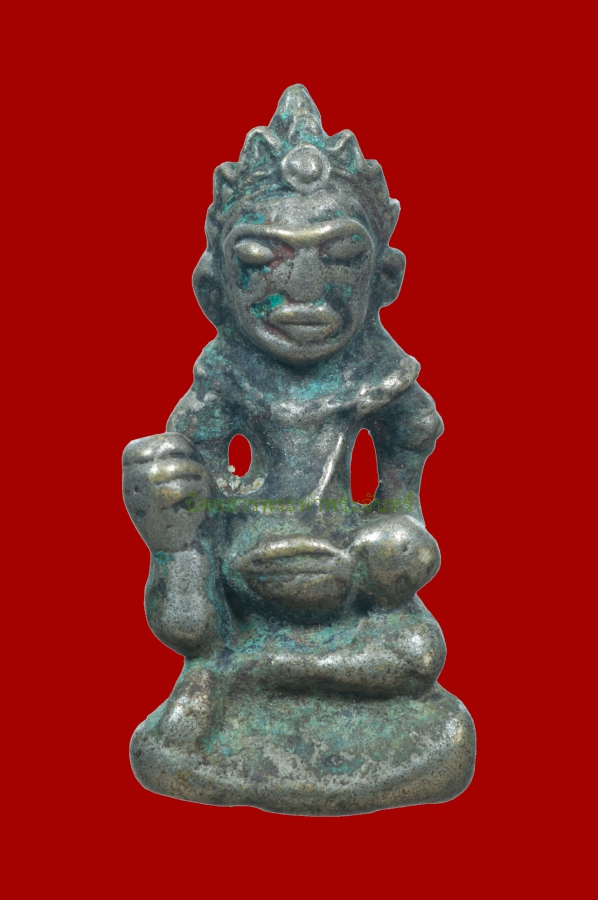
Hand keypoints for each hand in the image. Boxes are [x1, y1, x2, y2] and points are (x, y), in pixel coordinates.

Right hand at [123, 433, 215, 551]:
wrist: (183, 553)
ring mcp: (136, 496)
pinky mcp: (149, 512)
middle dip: (190, 458)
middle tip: (201, 475)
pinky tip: (200, 504)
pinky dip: (197, 491)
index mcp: (131, 469)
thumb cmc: (186, 510)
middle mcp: (128, 480)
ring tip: (203, 488)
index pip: (155, 441)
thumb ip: (177, 453)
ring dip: (197, 475)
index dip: (180, 444)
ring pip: (173, 468)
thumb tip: (195, 417)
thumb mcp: (178, 476)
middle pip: (164, 450)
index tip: (192, 460)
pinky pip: (178, 488)